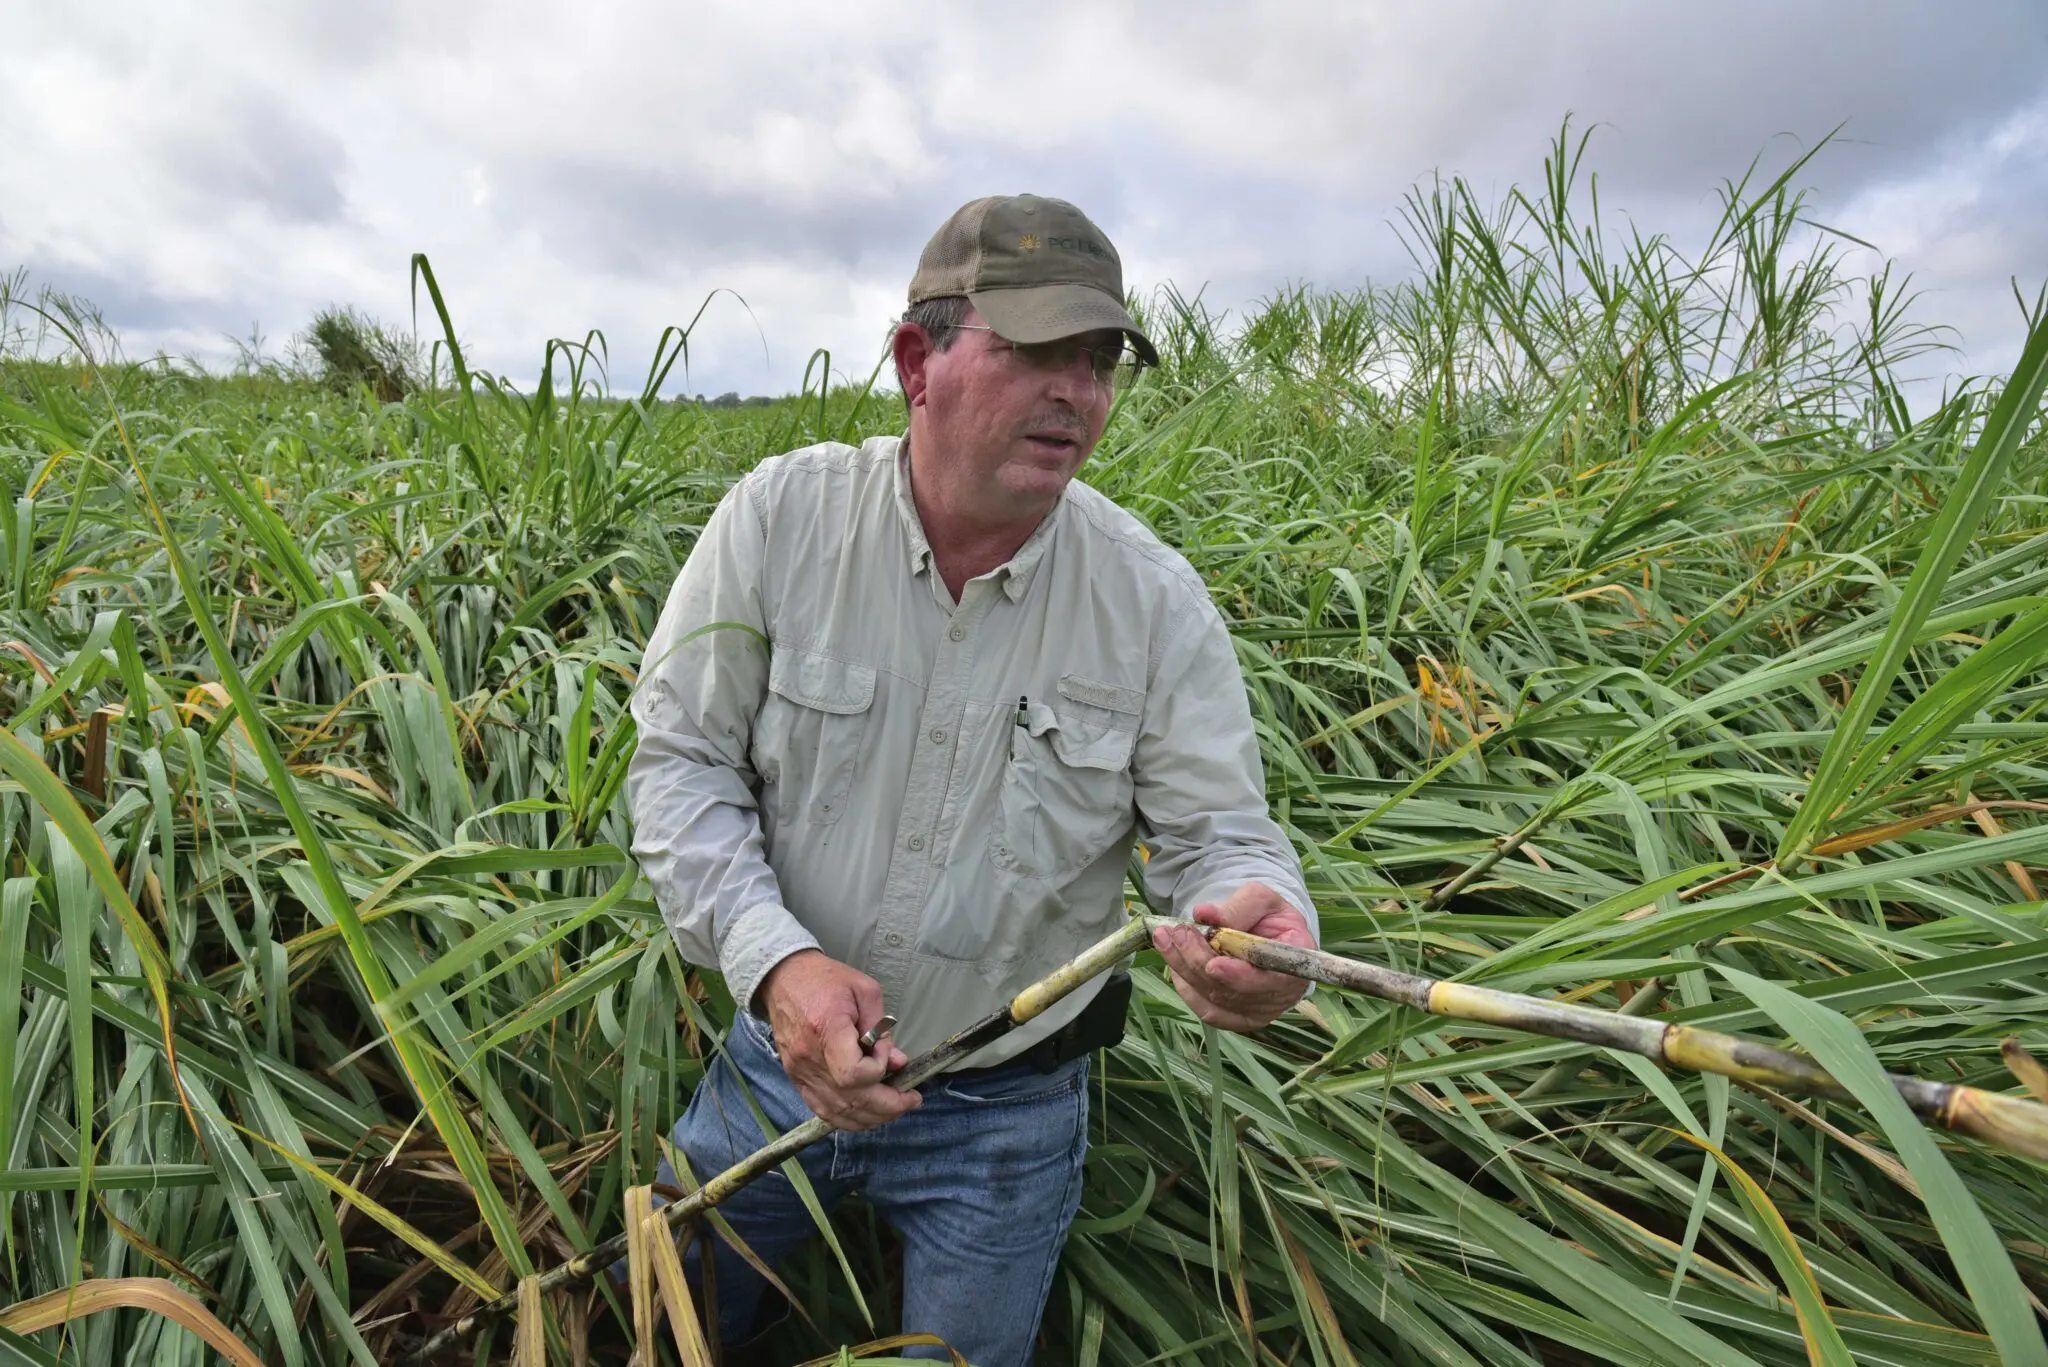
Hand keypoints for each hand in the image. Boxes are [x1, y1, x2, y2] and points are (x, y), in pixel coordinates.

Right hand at [756, 950, 919, 1129]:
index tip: (885, 1051)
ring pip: (838, 1113)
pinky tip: (868, 1112)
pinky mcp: (797, 1079)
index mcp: (827, 1030)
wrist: (783, 981)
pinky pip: (823, 1111)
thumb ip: (881, 1029)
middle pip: (851, 1100)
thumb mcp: (864, 990)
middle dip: (888, 1106)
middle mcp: (810, 1058)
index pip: (854, 1073)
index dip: (877, 1069)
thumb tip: (897, 1062)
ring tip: (894, 1107)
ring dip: (871, 1117)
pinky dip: (848, 1118)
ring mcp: (801, 1073)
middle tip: (911, 1099)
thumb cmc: (826, 980)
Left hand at [1151, 883, 1312, 1030]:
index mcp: (1298, 962)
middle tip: (1177, 931)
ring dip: (1184, 968)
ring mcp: (1259, 1011)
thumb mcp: (1260, 900)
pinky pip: (1206, 1009)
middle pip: (1234, 990)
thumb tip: (1204, 914)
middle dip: (1199, 960)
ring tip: (1165, 938)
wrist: (1266, 935)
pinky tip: (1174, 959)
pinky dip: (1186, 986)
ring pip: (1214, 998)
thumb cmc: (1268, 917)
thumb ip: (1237, 907)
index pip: (1272, 979)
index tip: (1213, 964)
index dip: (1240, 975)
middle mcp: (1281, 995)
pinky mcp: (1237, 1018)